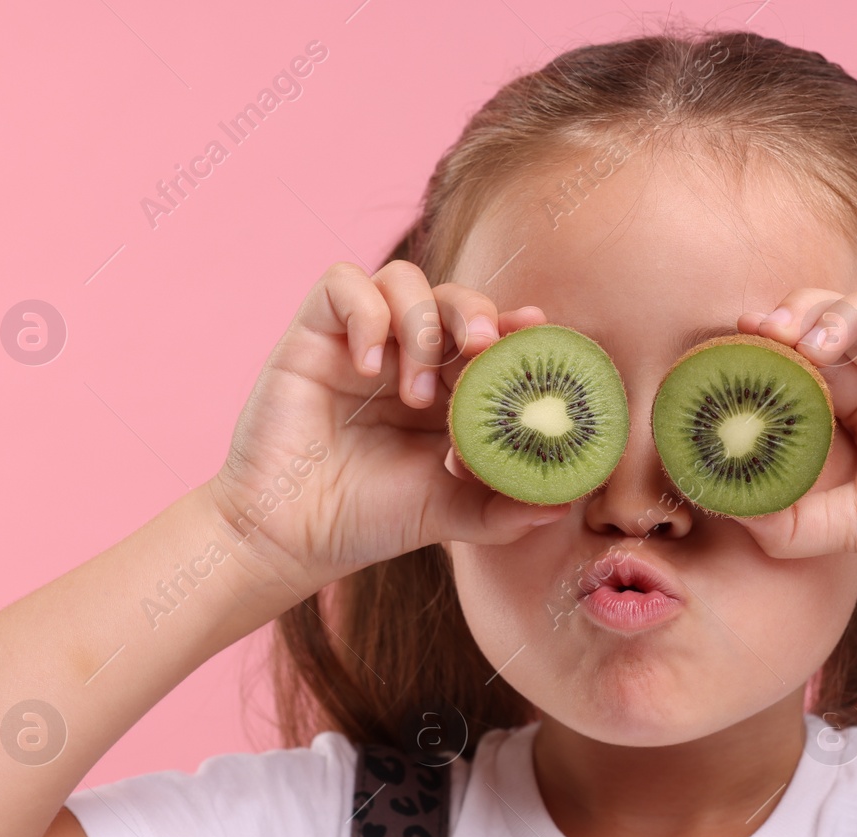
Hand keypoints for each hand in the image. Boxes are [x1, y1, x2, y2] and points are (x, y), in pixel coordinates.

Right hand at [208, 261, 568, 594]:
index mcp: (451, 387)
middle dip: (476, 312)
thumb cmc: (372, 520)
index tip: (537, 329)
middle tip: (482, 346)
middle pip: (454, 296)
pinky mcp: (313, 334)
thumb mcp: (454, 515)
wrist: (291, 536)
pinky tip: (370, 368)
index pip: (491, 334)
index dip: (516, 326)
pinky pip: (342, 284)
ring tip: (416, 393)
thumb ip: (507, 509)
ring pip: (404, 279)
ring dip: (421, 323)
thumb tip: (565, 500)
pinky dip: (366, 314)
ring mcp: (361, 340)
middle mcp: (409, 355)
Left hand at [735, 273, 856, 626]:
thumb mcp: (838, 527)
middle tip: (770, 330)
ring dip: (852, 308)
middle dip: (805, 315)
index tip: (743, 337)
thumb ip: (784, 515)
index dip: (780, 338)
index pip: (818, 352)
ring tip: (821, 338)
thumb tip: (719, 497)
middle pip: (849, 318)